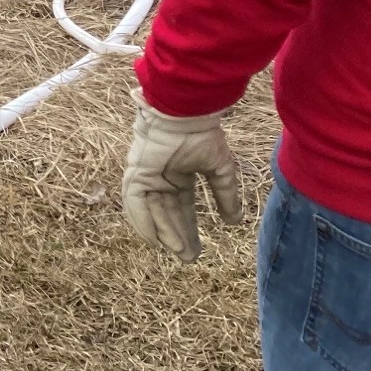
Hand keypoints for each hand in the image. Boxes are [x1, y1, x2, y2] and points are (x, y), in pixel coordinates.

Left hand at [121, 93, 242, 261]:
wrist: (188, 112)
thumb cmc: (202, 134)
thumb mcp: (220, 170)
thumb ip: (225, 196)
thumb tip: (234, 222)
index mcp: (178, 175)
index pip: (182, 208)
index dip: (189, 229)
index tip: (197, 251)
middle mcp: (160, 177)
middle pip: (167, 213)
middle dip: (178, 236)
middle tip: (189, 258)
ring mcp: (147, 174)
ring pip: (152, 210)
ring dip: (164, 232)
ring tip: (179, 251)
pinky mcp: (137, 170)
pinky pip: (135, 200)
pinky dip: (144, 220)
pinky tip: (155, 239)